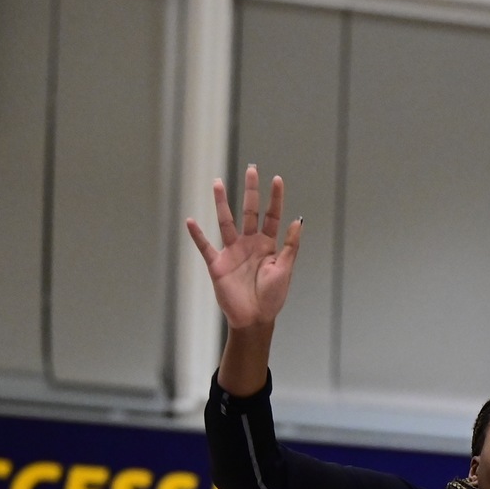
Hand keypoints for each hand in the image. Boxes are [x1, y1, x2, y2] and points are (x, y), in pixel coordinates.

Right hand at [185, 167, 302, 334]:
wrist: (254, 320)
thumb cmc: (272, 298)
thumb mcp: (285, 270)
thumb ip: (291, 246)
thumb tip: (298, 220)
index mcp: (267, 245)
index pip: (272, 216)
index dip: (275, 198)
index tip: (277, 179)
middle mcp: (249, 244)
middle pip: (249, 211)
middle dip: (250, 191)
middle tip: (251, 169)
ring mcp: (232, 252)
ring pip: (226, 222)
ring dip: (222, 203)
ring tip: (218, 183)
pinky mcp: (218, 264)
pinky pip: (205, 247)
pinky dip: (197, 235)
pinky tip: (190, 221)